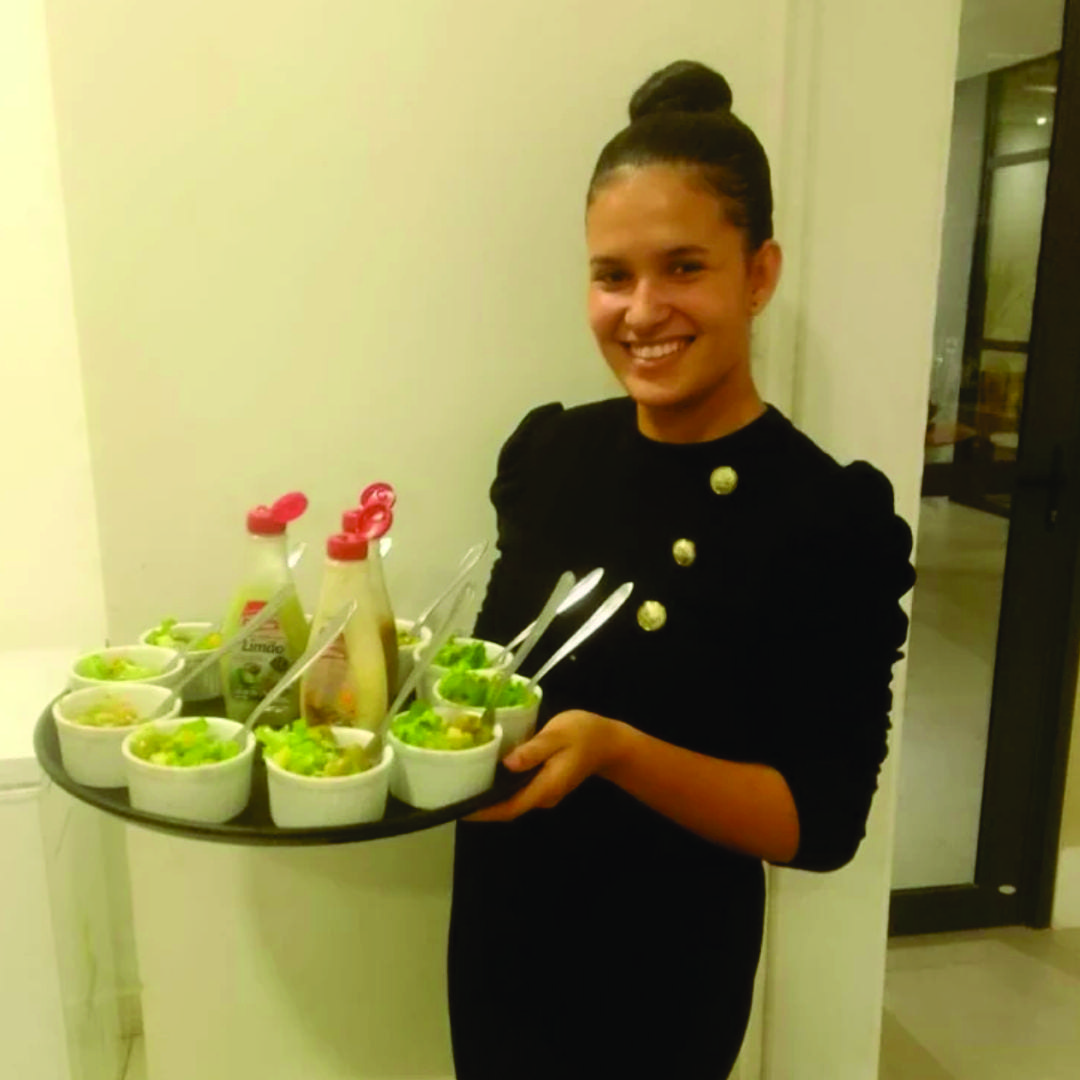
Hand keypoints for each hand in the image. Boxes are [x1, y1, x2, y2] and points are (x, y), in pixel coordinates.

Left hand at [465, 710, 623, 822]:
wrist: (609, 741)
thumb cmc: (584, 734)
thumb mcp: (558, 735)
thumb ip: (534, 749)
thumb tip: (508, 763)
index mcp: (545, 787)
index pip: (509, 807)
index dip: (484, 811)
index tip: (459, 808)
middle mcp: (542, 797)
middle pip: (507, 809)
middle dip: (480, 806)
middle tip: (451, 795)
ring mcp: (544, 793)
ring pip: (512, 801)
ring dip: (488, 798)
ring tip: (461, 785)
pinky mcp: (544, 784)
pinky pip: (518, 791)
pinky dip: (500, 788)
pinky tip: (485, 773)